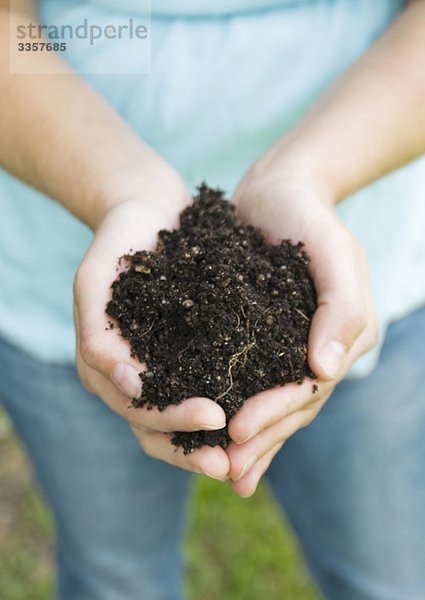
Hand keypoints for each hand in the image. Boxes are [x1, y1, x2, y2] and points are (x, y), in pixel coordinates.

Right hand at [73, 181, 228, 480]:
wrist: (146, 210)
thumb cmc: (117, 241)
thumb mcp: (95, 281)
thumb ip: (98, 335)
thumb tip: (129, 386)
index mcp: (104, 366)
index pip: (137, 409)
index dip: (172, 421)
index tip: (214, 418)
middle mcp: (130, 376)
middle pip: (158, 428)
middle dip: (193, 448)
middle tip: (233, 461)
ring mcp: (159, 366)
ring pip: (181, 419)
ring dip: (211, 441)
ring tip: (250, 449)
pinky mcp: (186, 351)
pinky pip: (204, 387)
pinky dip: (225, 407)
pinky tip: (257, 412)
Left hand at [226, 166, 377, 496]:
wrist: (278, 192)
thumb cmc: (308, 216)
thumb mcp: (333, 250)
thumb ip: (341, 307)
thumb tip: (326, 369)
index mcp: (342, 337)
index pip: (307, 387)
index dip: (275, 413)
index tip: (239, 432)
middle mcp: (317, 350)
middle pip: (289, 407)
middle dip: (258, 440)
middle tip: (222, 470)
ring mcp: (287, 347)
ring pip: (268, 403)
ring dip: (248, 440)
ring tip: (218, 470)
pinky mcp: (258, 338)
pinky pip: (246, 381)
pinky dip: (232, 409)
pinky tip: (212, 433)